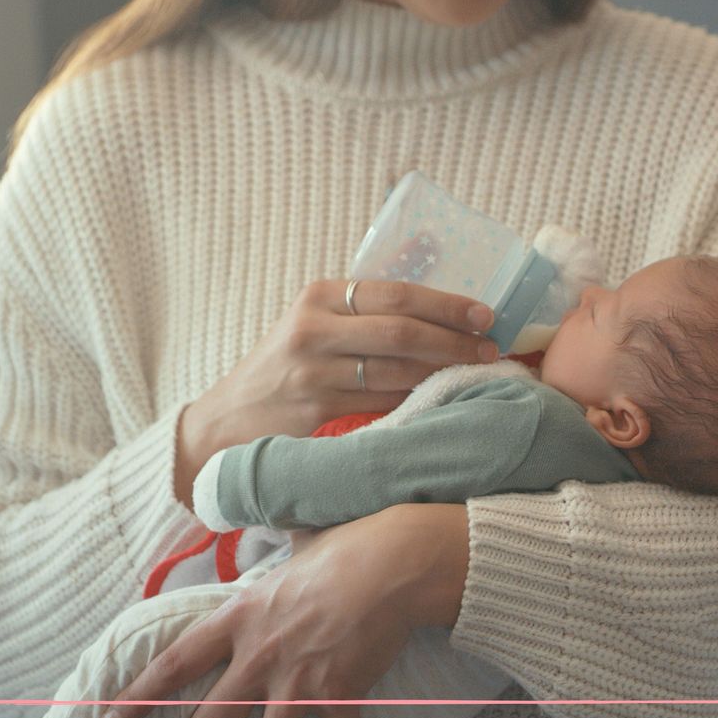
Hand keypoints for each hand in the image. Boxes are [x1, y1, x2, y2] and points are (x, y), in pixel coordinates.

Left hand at [99, 504, 469, 717]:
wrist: (391, 564)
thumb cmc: (347, 546)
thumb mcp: (298, 541)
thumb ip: (280, 545)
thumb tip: (284, 526)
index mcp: (240, 618)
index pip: (173, 665)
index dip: (135, 699)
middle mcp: (259, 658)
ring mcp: (297, 684)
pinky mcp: (338, 699)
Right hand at [175, 280, 496, 505]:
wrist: (224, 425)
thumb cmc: (285, 374)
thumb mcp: (316, 329)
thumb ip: (364, 318)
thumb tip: (444, 317)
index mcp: (319, 295)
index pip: (397, 292)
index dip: (447, 304)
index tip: (486, 315)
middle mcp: (312, 326)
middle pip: (401, 328)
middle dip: (454, 339)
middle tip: (493, 348)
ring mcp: (311, 368)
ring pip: (396, 369)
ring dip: (444, 372)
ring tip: (478, 374)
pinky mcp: (313, 408)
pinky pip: (381, 402)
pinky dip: (417, 400)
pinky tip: (443, 402)